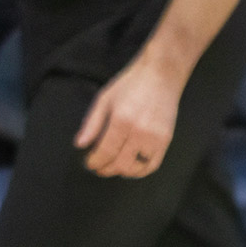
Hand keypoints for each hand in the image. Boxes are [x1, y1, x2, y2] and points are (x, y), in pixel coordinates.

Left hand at [76, 53, 182, 176]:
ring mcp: (156, 138)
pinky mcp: (166, 140)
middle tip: (97, 167)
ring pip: (136, 169)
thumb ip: (91, 124)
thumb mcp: (105, 99)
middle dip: (105, 169)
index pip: (105, 152)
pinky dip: (139, 171)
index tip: (88, 163)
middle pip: (120, 164)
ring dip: (121, 171)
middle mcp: (140, 132)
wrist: (161, 75)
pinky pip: (152, 166)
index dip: (94, 162)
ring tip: (112, 166)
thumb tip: (79, 144)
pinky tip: (129, 168)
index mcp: (122, 120)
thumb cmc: (131, 84)